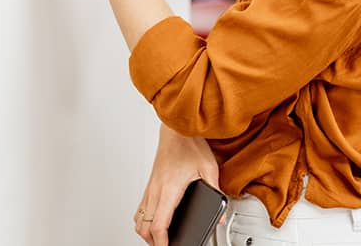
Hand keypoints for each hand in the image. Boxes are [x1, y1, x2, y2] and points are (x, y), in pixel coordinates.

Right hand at [134, 124, 221, 245]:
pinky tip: (154, 220)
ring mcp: (151, 185)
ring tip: (160, 238)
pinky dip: (144, 219)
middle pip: (145, 226)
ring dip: (147, 231)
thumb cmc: (190, 142)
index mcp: (169, 189)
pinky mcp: (150, 181)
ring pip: (139, 218)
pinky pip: (140, 207)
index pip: (159, 225)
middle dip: (154, 242)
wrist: (176, 127)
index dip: (162, 243)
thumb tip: (221, 214)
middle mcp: (156, 189)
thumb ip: (216, 192)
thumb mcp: (209, 167)